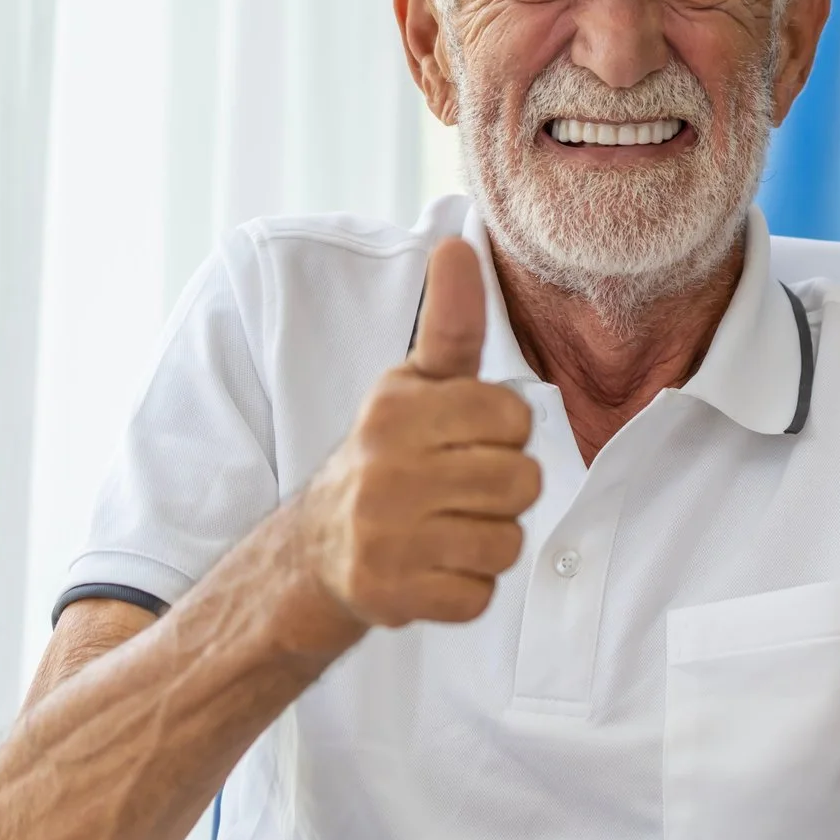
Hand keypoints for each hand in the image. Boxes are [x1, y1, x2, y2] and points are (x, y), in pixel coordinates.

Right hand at [295, 237, 540, 627]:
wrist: (318, 549)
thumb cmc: (389, 451)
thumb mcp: (414, 382)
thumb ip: (450, 321)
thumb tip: (458, 243)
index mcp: (397, 409)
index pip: (513, 416)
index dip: (504, 430)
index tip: (468, 437)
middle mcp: (386, 470)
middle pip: (521, 482)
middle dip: (505, 489)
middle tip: (461, 488)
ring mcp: (385, 537)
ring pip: (506, 543)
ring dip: (488, 541)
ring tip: (448, 526)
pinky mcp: (390, 594)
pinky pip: (479, 596)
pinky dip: (466, 588)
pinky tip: (433, 566)